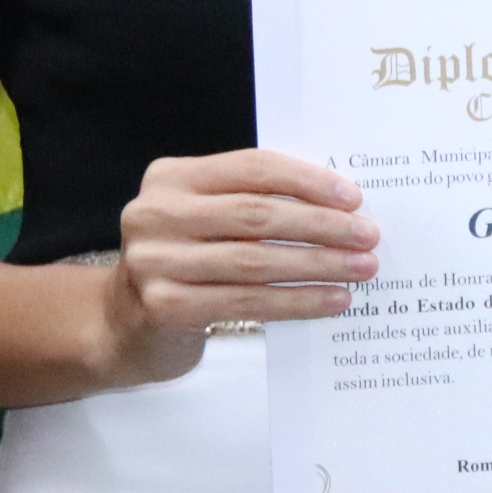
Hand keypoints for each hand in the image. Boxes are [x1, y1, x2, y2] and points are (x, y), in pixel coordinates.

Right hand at [96, 150, 378, 386]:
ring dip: (318, 265)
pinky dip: (297, 300)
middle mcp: (155, 214)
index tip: (353, 197)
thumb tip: (342, 204)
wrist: (123, 325)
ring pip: (255, 262)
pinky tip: (332, 300)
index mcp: (171, 177)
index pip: (253, 168)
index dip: (307, 181)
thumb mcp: (209, 217)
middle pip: (257, 215)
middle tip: (368, 235)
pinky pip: (247, 302)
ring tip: (361, 269)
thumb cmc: (187, 260)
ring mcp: (155, 262)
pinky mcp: (165, 307)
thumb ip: (257, 201)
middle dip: (321, 226)